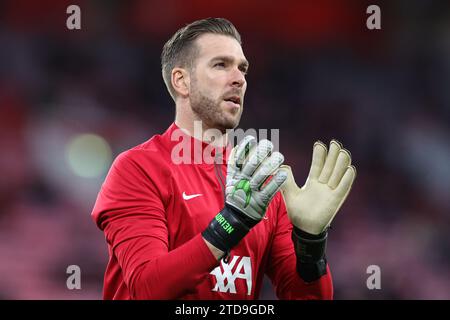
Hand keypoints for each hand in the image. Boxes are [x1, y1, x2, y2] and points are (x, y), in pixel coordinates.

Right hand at [202, 136, 286, 254]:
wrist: (236, 218)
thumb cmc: (238, 195)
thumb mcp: (232, 180)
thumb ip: (235, 164)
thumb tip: (239, 146)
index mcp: (235, 175)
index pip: (238, 158)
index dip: (245, 147)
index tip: (252, 139)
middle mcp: (242, 182)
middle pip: (252, 164)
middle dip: (260, 152)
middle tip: (269, 145)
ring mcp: (251, 191)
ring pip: (262, 175)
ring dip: (271, 164)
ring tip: (280, 157)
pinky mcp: (260, 202)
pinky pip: (269, 190)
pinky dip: (276, 181)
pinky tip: (283, 173)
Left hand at [280, 140, 355, 234]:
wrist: (304, 229)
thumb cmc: (297, 212)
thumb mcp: (290, 194)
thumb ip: (286, 181)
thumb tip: (282, 167)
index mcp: (313, 183)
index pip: (317, 166)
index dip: (319, 155)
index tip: (319, 144)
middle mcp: (323, 185)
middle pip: (330, 167)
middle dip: (332, 155)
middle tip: (335, 143)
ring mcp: (330, 192)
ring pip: (338, 175)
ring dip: (341, 163)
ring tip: (343, 151)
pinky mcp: (336, 200)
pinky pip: (343, 188)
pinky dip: (347, 179)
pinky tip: (350, 169)